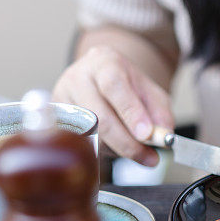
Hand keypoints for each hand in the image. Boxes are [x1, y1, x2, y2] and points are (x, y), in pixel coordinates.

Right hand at [52, 46, 174, 166]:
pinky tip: (113, 147)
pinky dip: (102, 151)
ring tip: (133, 149)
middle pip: (100, 115)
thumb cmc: (128, 89)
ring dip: (116, 149)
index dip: (131, 112)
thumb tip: (163, 137)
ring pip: (90, 134)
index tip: (146, 135)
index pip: (114, 85)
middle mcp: (78, 77)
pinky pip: (81, 143)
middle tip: (149, 158)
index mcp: (104, 62)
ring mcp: (62, 98)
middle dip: (127, 142)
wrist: (100, 81)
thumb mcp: (151, 94)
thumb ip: (161, 114)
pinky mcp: (56, 119)